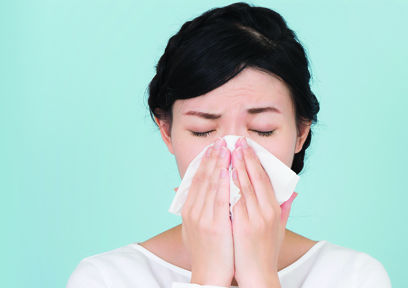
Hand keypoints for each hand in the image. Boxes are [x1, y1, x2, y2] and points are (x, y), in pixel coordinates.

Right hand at [181, 137, 233, 286]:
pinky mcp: (214, 225)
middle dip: (211, 158)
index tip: (212, 148)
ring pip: (210, 184)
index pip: (196, 180)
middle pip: (202, 178)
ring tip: (224, 147)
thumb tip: (193, 196)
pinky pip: (219, 199)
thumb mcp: (194, 230)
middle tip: (220, 141)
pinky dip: (221, 182)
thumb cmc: (207, 253)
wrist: (209, 275)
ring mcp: (202, 218)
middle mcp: (193, 211)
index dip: (204, 163)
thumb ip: (196, 210)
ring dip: (217, 164)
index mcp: (189, 211)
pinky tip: (226, 169)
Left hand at [230, 137, 296, 287]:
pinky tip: (222, 174)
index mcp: (274, 210)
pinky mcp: (242, 227)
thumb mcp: (279, 230)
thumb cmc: (265, 252)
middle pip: (254, 178)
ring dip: (235, 166)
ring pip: (243, 187)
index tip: (246, 147)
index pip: (264, 179)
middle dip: (244, 158)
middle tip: (235, 141)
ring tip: (228, 151)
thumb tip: (292, 193)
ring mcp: (254, 219)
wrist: (257, 275)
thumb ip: (284, 210)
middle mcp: (266, 212)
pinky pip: (233, 201)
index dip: (255, 161)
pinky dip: (228, 186)